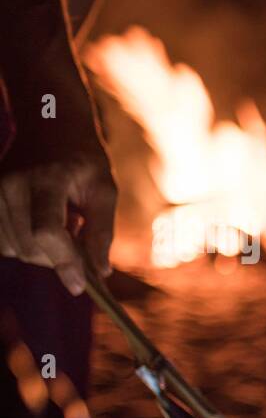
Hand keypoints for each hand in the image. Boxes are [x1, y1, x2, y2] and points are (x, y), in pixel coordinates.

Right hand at [0, 153, 114, 294]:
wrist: (48, 130)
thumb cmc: (83, 163)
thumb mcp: (104, 191)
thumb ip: (102, 232)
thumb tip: (100, 273)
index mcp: (47, 179)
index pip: (47, 231)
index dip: (63, 262)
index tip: (78, 286)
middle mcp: (12, 185)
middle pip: (31, 247)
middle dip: (58, 257)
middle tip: (77, 234)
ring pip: (16, 250)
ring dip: (42, 250)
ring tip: (58, 221)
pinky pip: (3, 244)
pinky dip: (24, 246)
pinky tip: (37, 226)